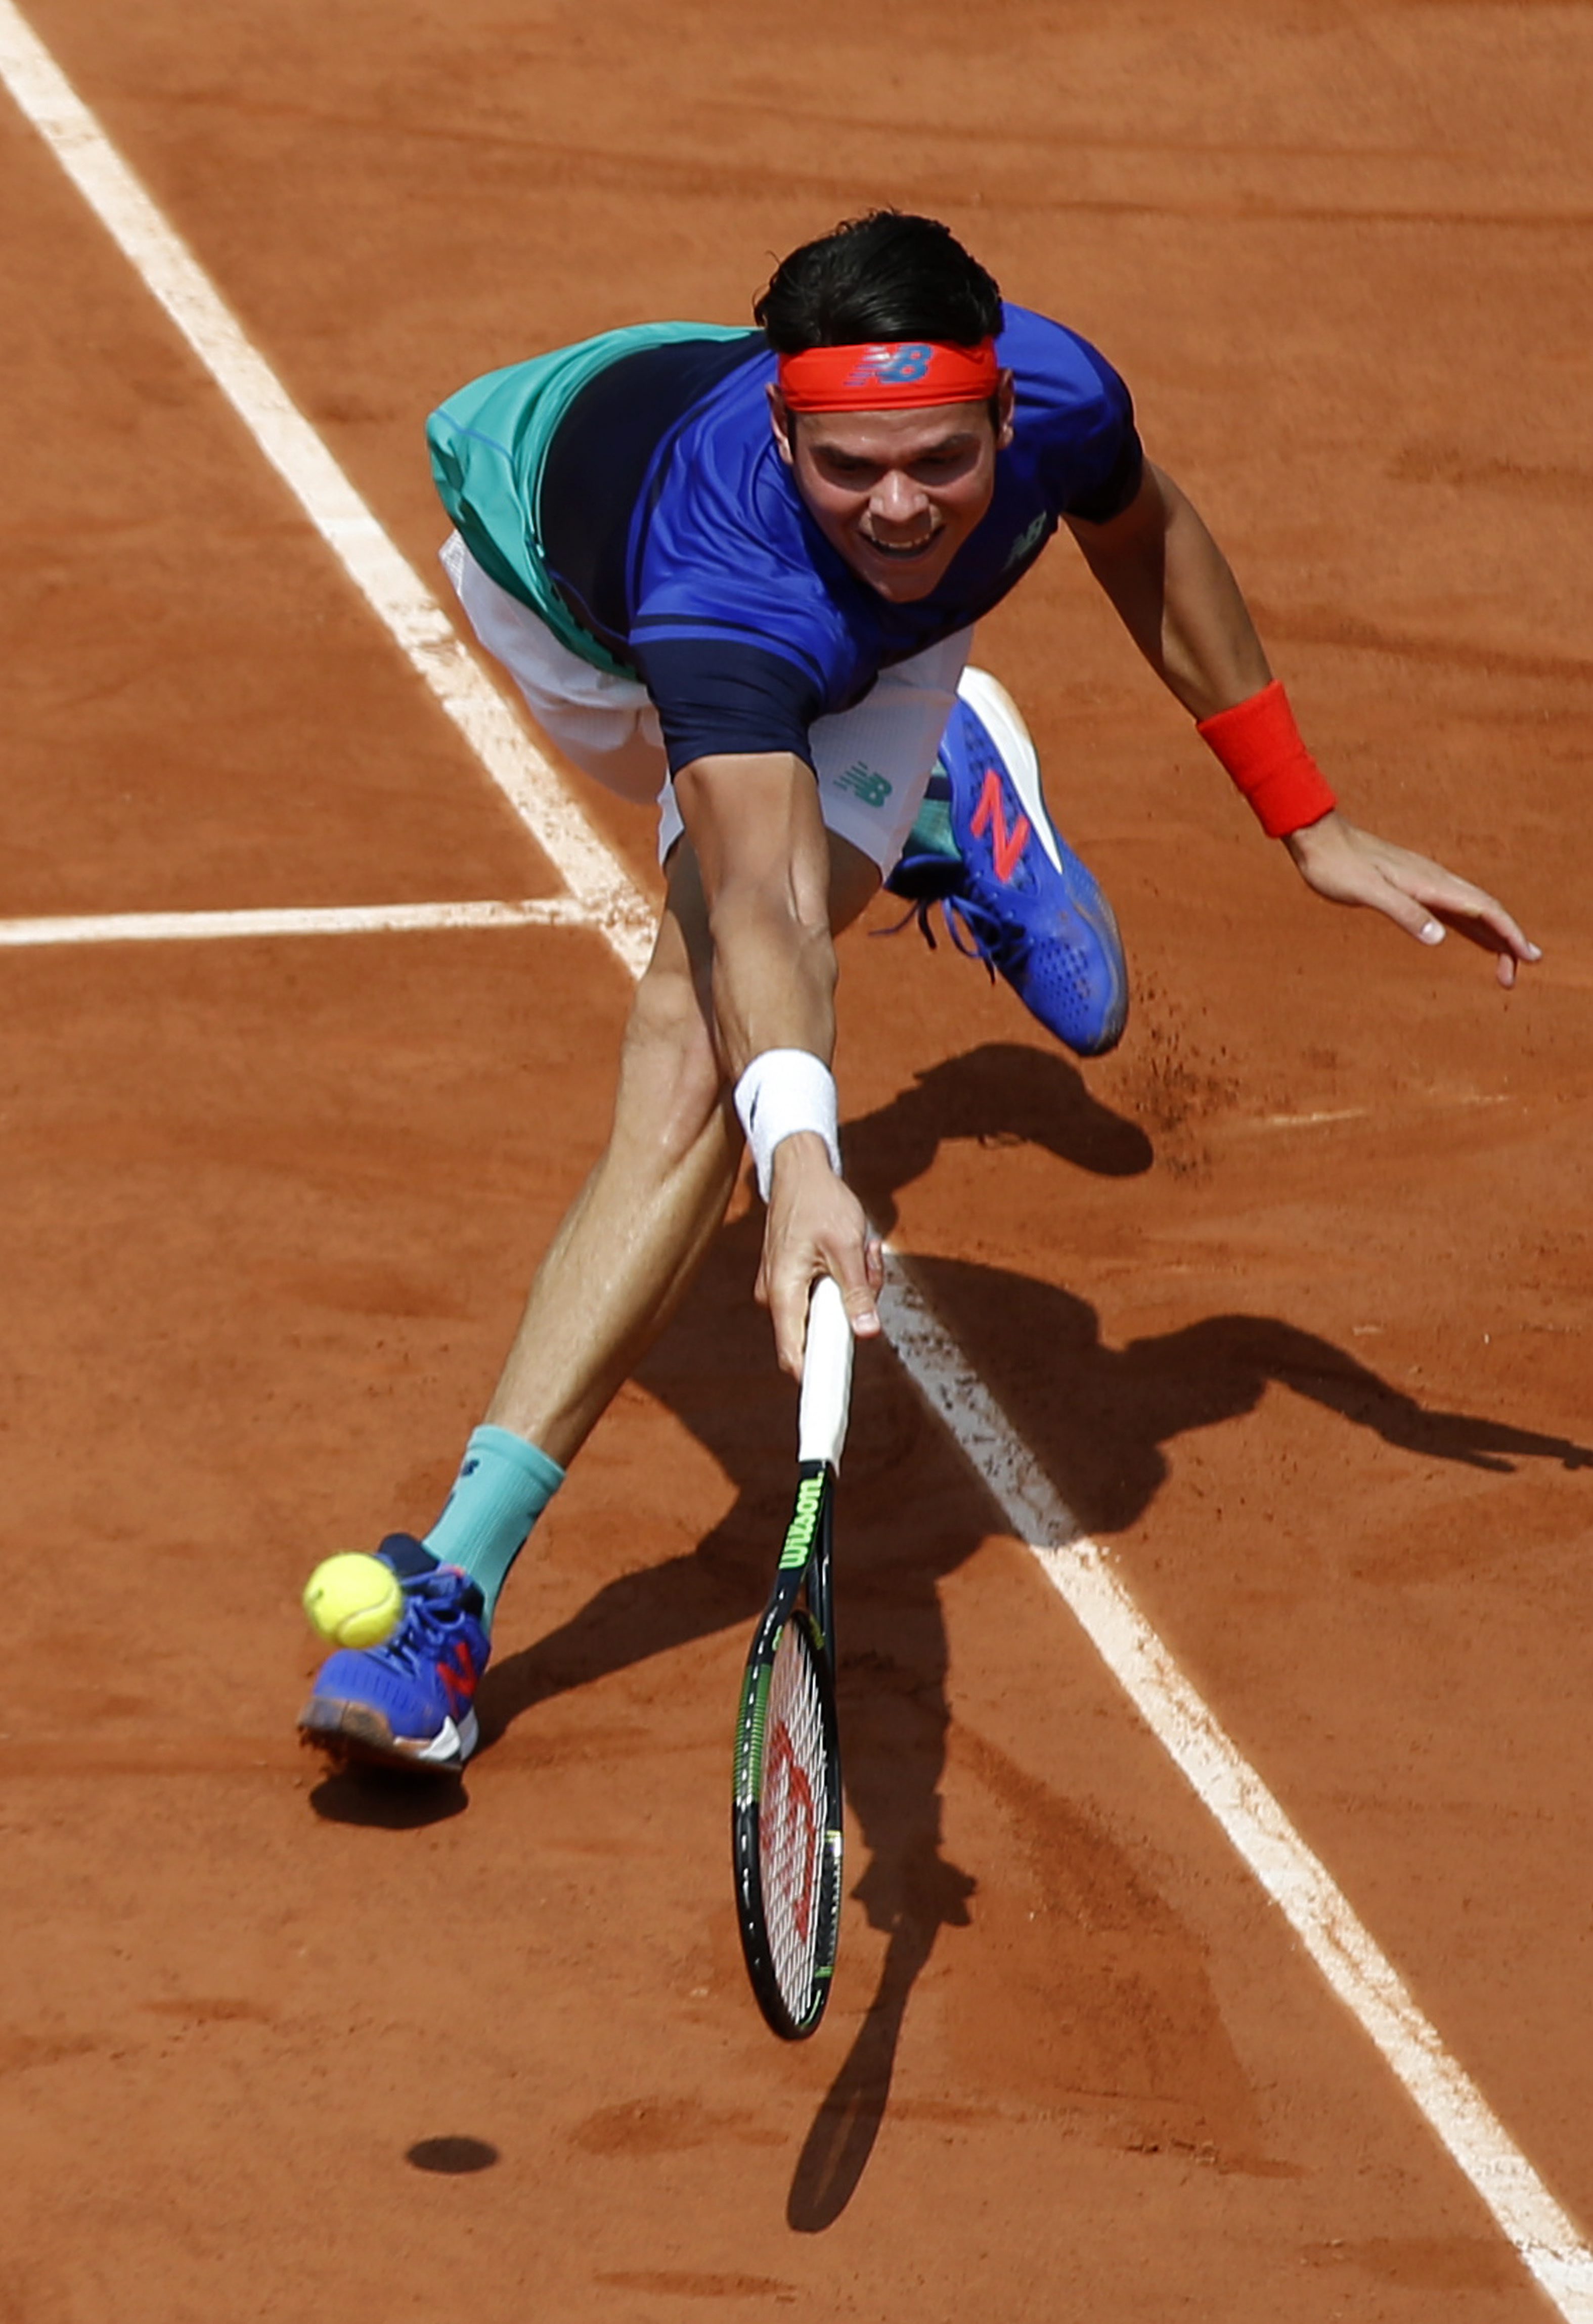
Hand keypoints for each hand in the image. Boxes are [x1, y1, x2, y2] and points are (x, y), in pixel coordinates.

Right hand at [754, 1133, 884, 1376]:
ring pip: (824, 1313)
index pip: (795, 1356)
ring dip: (852, 1291)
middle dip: (852, 1314)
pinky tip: (854, 1251)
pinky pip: (821, 1296)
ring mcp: (781, 1289)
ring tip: (863, 1251)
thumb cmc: (821, 1202)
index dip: (815, 1381)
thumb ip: (857, 1291)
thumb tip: (867, 1334)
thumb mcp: (848, 1245)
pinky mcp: (790, 1279)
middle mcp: (775, 1297)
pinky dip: (843, 1281)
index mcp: (784, 1293)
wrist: (799, 1168)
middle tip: (870, 1269)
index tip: (836, 1401)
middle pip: (819, 1333)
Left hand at [1285, 811, 1541, 988]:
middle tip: (1521, 971)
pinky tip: (1473, 938)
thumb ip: (1402, 912)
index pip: (1483, 908)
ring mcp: (1424, 881)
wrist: (1317, 836)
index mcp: (1429, 882)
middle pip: (1485, 910)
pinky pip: (1451, 908)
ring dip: (1492, 935)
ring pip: (1471, 909)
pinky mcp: (1411, 885)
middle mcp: (1434, 879)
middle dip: (1508, 939)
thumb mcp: (1366, 891)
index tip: (1526, 957)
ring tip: (1507, 963)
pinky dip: (1469, 926)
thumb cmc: (1336, 865)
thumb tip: (1439, 937)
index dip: (1508, 933)